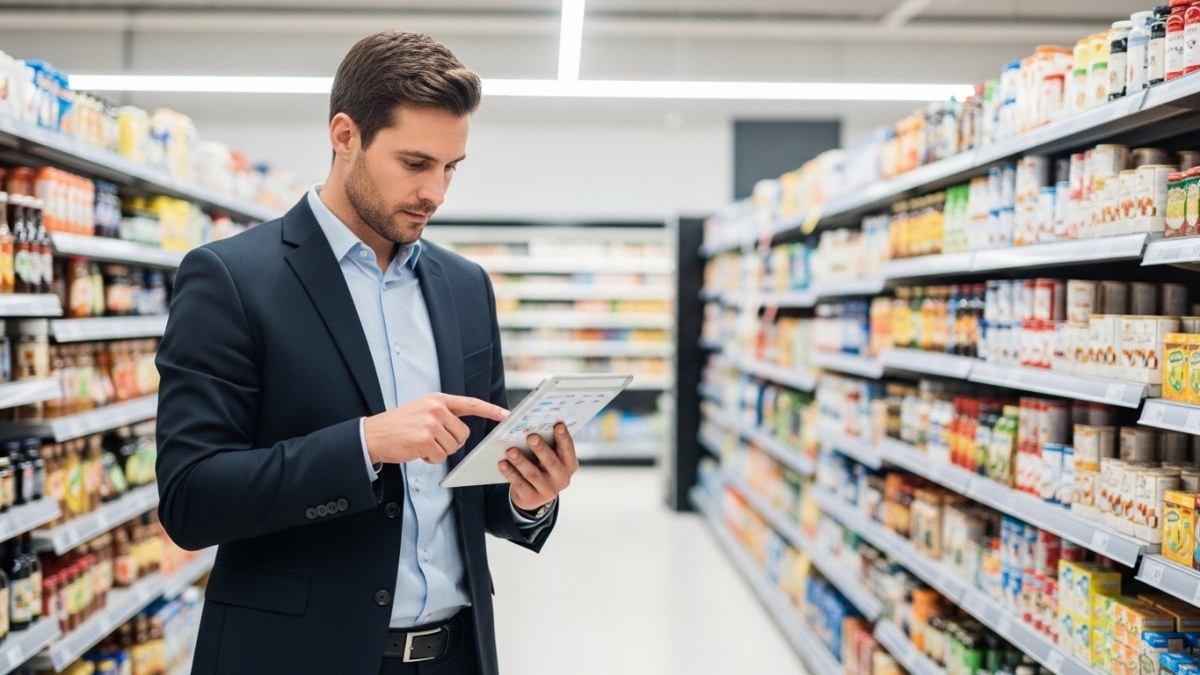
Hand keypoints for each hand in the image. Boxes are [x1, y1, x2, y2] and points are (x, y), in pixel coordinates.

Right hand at [364, 393, 507, 464]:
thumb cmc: (399, 426)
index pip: (470, 404)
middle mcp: (436, 408)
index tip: (506, 415)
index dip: (490, 410)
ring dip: (438, 452)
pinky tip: (416, 451)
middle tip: (430, 441)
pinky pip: (440, 457)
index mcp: (438, 399)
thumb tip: (463, 430)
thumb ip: (443, 414)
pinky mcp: (424, 439)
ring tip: (420, 444)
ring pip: (453, 447)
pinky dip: (430, 459)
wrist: (373, 435)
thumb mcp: (422, 410)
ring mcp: (430, 423)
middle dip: (450, 443)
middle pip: (463, 434)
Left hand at [500, 422, 578, 511]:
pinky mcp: (531, 499)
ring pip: (532, 473)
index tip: (558, 424)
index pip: (568, 449)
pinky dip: (510, 473)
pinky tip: (503, 464)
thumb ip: (548, 444)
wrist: (535, 496)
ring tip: (510, 450)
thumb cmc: (542, 467)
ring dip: (521, 461)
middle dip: (540, 448)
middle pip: (550, 462)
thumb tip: (533, 424)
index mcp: (569, 464)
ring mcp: (547, 491)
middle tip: (531, 436)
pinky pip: (519, 484)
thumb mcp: (551, 457)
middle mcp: (561, 479)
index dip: (563, 437)